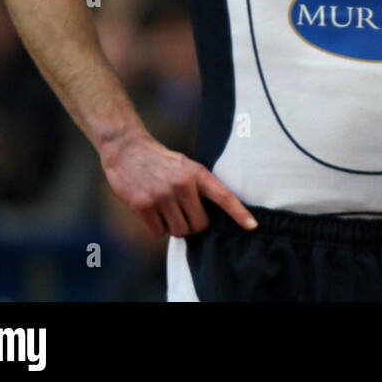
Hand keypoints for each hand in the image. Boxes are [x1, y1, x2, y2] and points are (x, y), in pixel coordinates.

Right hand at [99, 129, 256, 236]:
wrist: (127, 149)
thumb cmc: (161, 162)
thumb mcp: (186, 166)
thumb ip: (199, 187)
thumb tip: (208, 219)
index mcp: (197, 174)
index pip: (224, 196)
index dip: (239, 213)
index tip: (253, 226)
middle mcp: (182, 185)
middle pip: (199, 225)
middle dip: (194, 226)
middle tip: (185, 215)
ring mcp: (162, 196)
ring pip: (179, 232)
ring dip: (174, 227)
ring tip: (167, 210)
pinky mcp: (143, 205)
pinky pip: (159, 233)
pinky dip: (158, 228)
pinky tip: (153, 212)